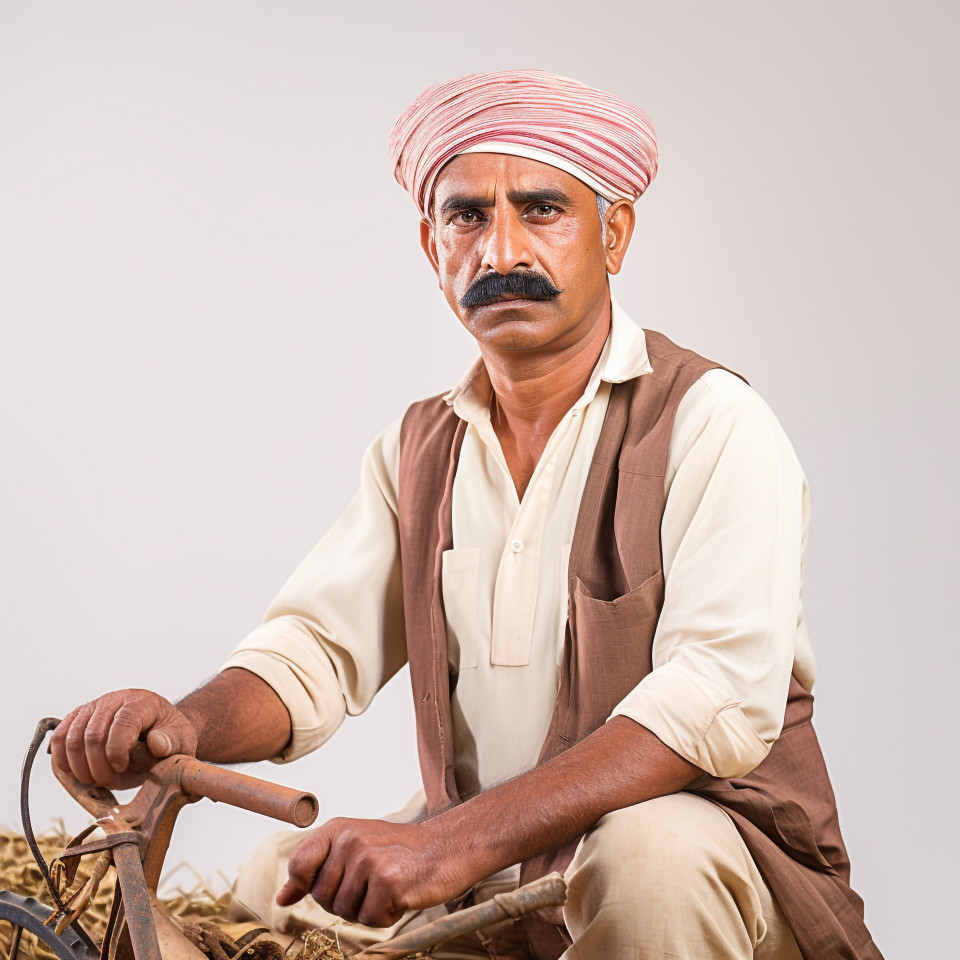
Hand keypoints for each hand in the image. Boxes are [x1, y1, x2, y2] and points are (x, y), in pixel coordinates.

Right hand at [51, 689, 198, 787]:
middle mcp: (115, 699)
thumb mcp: (182, 740)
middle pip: (93, 734)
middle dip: (98, 766)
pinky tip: (80, 775)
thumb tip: (157, 743)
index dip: (117, 750)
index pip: (123, 722)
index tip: (121, 769)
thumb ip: (172, 742)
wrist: (158, 730)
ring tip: (99, 780)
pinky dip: (63, 762)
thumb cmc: (170, 737)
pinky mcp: (77, 719)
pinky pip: (58, 740)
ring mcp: (93, 708)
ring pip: (70, 739)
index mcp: (143, 702)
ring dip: (81, 768)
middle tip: (110, 782)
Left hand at [276, 817, 471, 926]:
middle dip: (345, 901)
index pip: (299, 865)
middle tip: (372, 883)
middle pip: (322, 897)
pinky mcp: (387, 879)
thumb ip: (315, 871)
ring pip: (345, 911)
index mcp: (338, 828)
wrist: (445, 848)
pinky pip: (370, 919)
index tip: (331, 884)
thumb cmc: (398, 851)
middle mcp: (350, 839)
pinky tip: (400, 895)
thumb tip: (281, 898)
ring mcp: (368, 858)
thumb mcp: (353, 850)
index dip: (306, 886)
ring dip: (367, 909)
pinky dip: (385, 916)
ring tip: (387, 886)